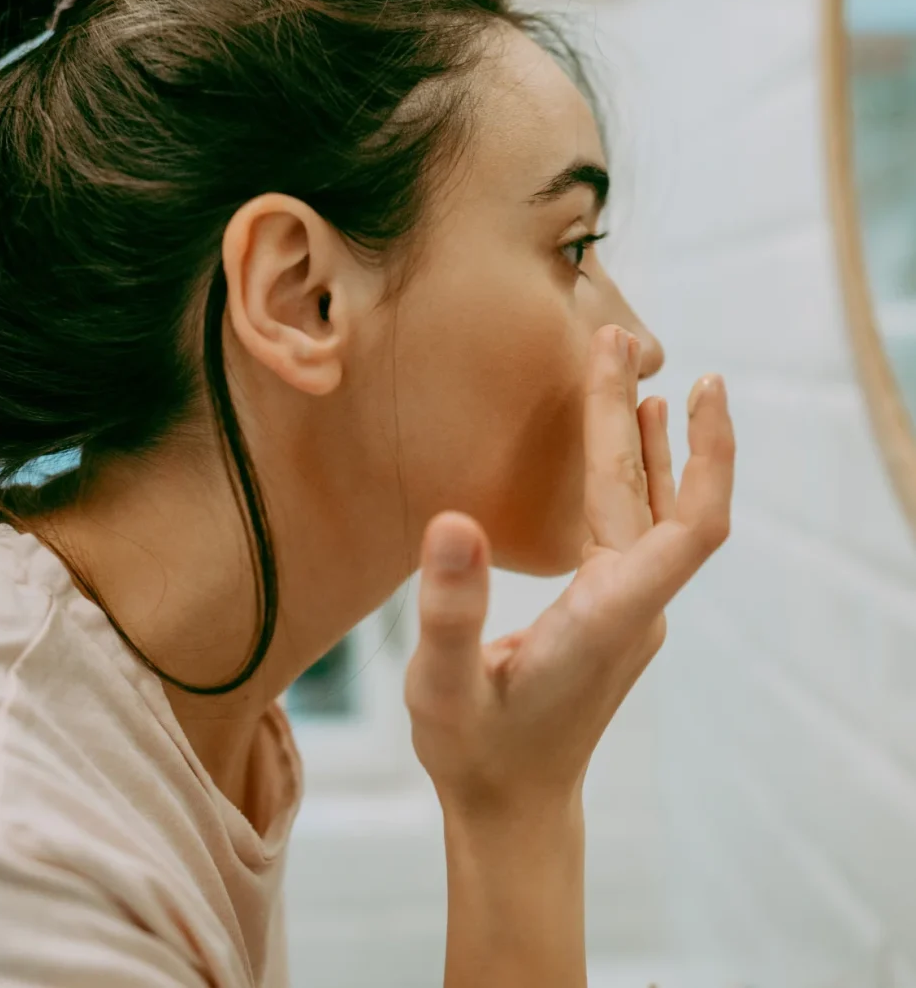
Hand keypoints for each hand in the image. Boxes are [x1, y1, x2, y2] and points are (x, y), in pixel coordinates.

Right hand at [403, 323, 734, 821]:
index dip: (704, 456)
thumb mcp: (443, 686)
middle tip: (615, 339)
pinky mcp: (612, 611)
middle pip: (658, 499)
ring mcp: (628, 610)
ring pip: (650, 510)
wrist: (511, 807)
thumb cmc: (476, 753)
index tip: (700, 386)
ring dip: (646, 442)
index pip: (687, 528)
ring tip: (634, 374)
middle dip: (639, 417)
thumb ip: (451, 609)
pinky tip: (626, 445)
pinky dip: (632, 476)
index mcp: (607, 617)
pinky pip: (635, 528)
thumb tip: (455, 520)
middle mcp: (633, 608)